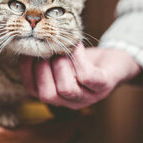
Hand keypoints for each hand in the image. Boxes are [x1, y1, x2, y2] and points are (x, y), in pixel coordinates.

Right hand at [19, 43, 140, 109]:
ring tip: (62, 47)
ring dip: (60, 64)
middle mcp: (72, 101)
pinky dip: (78, 58)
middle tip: (46, 49)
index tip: (26, 51)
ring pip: (67, 88)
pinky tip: (75, 44)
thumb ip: (46, 56)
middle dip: (42, 70)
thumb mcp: (62, 59)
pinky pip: (87, 77)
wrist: (116, 62)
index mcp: (58, 96)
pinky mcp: (104, 85)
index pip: (33, 91)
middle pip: (48, 95)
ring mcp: (89, 96)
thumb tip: (27, 41)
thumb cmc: (85, 59)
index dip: (27, 72)